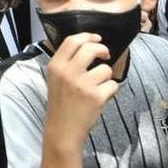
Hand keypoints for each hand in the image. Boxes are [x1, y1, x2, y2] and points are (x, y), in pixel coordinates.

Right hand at [44, 32, 117, 149]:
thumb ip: (67, 62)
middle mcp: (67, 72)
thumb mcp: (55, 79)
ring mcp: (82, 84)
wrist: (62, 131)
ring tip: (97, 88)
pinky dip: (110, 91)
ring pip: (105, 69)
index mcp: (55, 66)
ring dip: (106, 77)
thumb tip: (89, 46)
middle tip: (105, 55)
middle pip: (90, 48)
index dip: (87, 36)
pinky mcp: (96, 96)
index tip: (97, 38)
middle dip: (102, 49)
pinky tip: (100, 99)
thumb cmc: (61, 105)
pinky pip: (113, 85)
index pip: (72, 40)